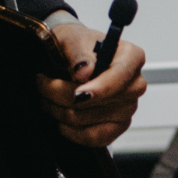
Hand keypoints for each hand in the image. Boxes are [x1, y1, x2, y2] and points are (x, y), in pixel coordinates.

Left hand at [37, 20, 145, 148]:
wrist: (69, 57)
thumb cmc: (75, 45)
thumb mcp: (72, 38)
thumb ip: (79, 53)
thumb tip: (84, 71)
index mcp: (132, 57)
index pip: (120, 77)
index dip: (99, 89)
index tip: (77, 94)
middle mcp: (134, 85)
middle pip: (100, 102)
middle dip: (64, 96)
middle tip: (43, 84)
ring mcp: (127, 109)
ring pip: (87, 120)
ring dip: (59, 111)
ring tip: (47, 98)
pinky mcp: (116, 128)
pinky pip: (93, 138)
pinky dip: (70, 131)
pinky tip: (60, 118)